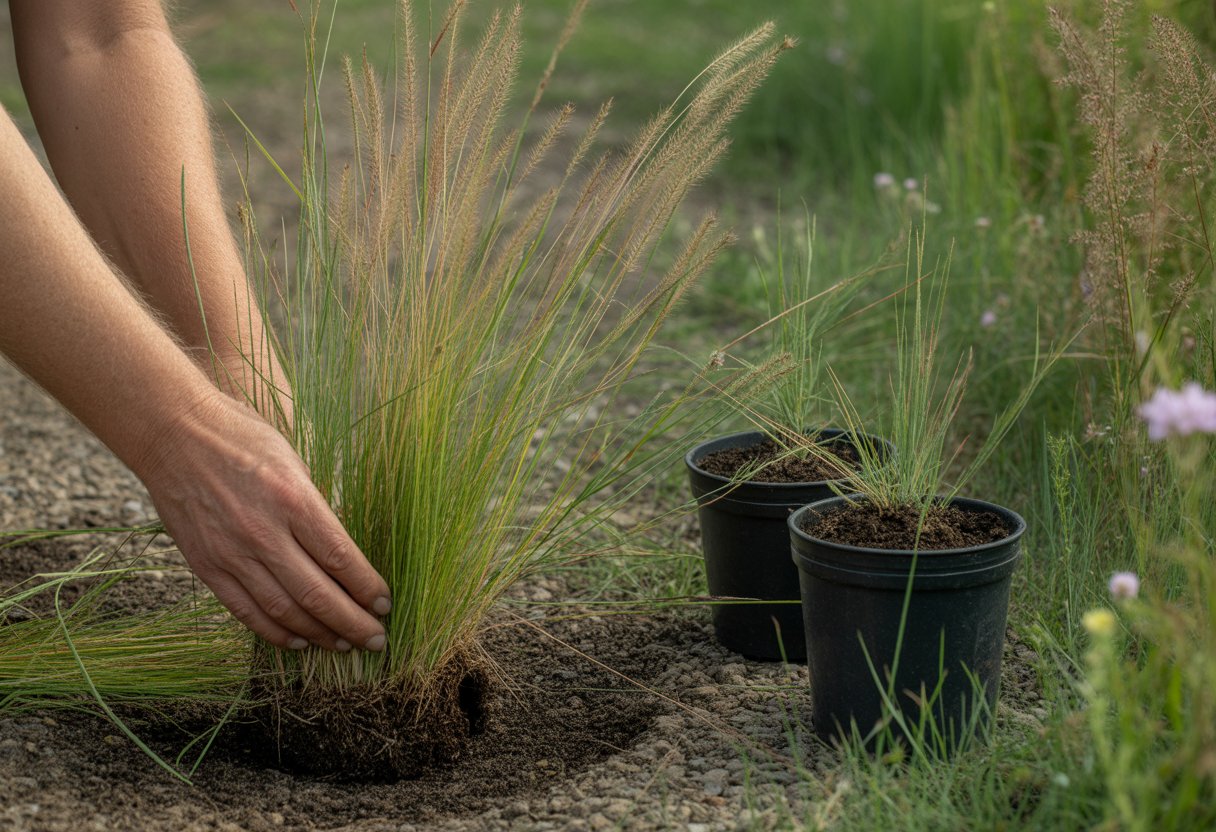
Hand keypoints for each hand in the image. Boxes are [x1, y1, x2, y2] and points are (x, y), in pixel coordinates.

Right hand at [134, 390, 389, 651]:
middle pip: (317, 593)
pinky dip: (275, 632)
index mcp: (294, 499)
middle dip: (353, 623)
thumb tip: (341, 553)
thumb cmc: (242, 438)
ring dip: (319, 634)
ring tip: (343, 644)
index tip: (385, 605)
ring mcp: (232, 553)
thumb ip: (316, 509)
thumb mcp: (294, 462)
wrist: (174, 433)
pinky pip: (245, 611)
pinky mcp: (207, 566)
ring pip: (284, 610)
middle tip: (376, 640)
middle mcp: (264, 532)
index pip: (341, 558)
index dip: (367, 589)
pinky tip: (298, 642)